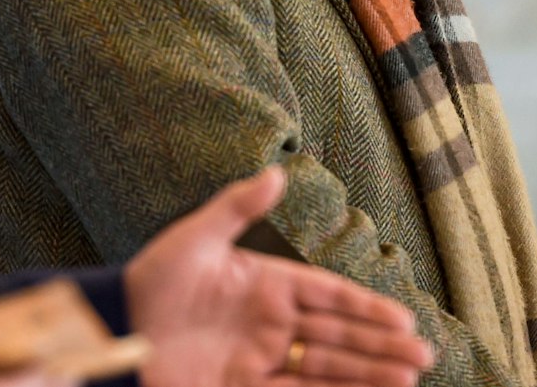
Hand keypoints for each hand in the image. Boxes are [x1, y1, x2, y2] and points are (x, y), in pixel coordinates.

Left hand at [126, 166, 433, 386]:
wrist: (113, 331)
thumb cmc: (150, 281)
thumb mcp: (194, 238)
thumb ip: (237, 206)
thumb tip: (279, 171)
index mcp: (266, 282)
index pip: (329, 296)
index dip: (367, 308)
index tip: (405, 320)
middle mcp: (269, 322)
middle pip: (337, 336)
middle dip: (380, 348)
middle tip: (423, 358)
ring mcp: (257, 359)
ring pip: (325, 369)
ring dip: (365, 374)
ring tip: (407, 380)